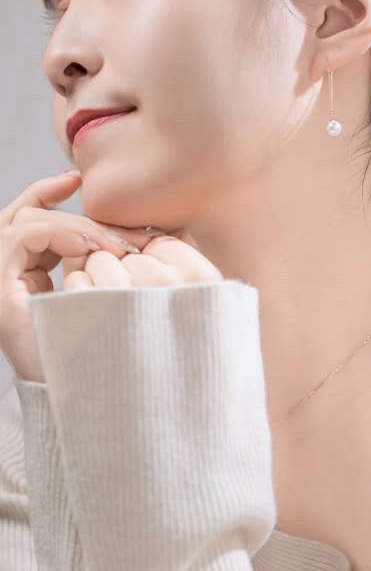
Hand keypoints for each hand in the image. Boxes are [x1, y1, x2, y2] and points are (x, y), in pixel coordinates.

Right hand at [0, 172, 206, 383]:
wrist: (87, 392)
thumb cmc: (102, 347)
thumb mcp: (109, 293)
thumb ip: (108, 264)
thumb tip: (156, 234)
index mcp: (26, 273)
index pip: (27, 219)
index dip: (47, 191)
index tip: (76, 178)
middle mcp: (7, 273)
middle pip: (25, 213)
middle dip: (80, 214)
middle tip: (127, 236)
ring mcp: (0, 278)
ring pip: (28, 220)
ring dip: (78, 226)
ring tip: (116, 249)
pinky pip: (23, 235)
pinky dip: (59, 232)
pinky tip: (91, 249)